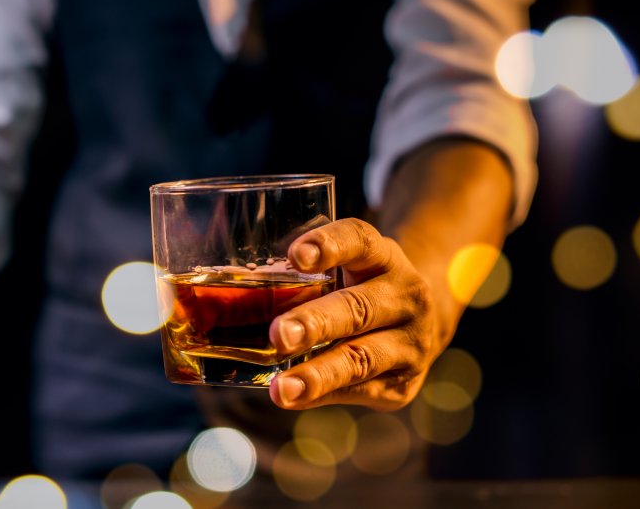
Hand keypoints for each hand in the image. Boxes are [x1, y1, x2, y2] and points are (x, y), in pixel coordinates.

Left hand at [268, 218, 437, 410]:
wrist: (423, 324)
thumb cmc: (361, 288)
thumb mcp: (348, 268)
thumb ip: (303, 278)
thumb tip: (216, 301)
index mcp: (383, 256)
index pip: (359, 240)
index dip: (330, 246)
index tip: (297, 256)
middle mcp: (404, 295)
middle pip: (358, 307)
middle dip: (316, 322)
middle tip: (279, 334)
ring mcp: (410, 342)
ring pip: (362, 358)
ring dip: (319, 374)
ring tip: (282, 389)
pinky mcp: (404, 382)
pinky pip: (360, 390)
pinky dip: (324, 395)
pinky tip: (295, 399)